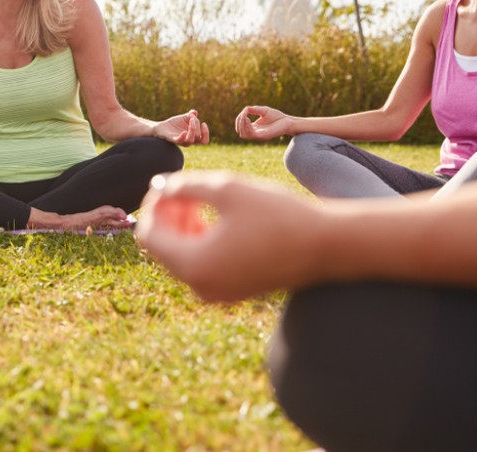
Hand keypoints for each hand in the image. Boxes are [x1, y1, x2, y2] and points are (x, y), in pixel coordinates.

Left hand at [136, 172, 322, 301]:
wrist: (328, 246)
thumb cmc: (279, 214)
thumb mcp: (227, 188)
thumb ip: (185, 185)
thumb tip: (160, 186)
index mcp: (195, 265)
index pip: (148, 234)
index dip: (153, 205)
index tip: (168, 183)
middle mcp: (201, 286)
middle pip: (162, 247)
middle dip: (167, 214)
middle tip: (186, 188)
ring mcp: (217, 293)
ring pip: (180, 256)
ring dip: (182, 226)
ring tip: (202, 199)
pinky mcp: (233, 291)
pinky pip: (201, 265)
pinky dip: (200, 240)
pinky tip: (217, 217)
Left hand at [152, 110, 209, 145]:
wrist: (162, 126)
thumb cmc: (174, 124)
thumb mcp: (184, 117)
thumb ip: (191, 115)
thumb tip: (195, 113)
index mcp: (193, 137)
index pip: (204, 141)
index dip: (206, 133)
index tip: (203, 123)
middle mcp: (188, 140)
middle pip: (198, 136)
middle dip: (197, 125)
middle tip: (191, 118)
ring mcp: (181, 141)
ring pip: (190, 141)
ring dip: (192, 129)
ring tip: (190, 120)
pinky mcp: (173, 139)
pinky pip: (179, 141)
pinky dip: (182, 137)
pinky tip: (184, 131)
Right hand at [235, 106, 292, 139]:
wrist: (289, 121)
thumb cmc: (277, 117)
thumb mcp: (263, 111)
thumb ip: (254, 110)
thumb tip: (245, 109)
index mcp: (255, 128)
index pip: (241, 127)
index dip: (239, 119)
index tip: (244, 111)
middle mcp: (256, 133)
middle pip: (240, 132)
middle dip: (239, 123)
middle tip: (243, 115)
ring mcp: (259, 135)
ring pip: (244, 135)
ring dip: (241, 125)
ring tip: (244, 117)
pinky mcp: (263, 136)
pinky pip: (251, 134)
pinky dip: (247, 127)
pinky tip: (248, 119)